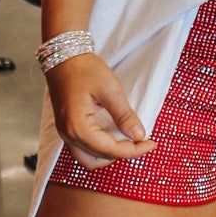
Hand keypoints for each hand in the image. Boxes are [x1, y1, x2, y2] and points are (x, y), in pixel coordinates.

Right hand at [48, 53, 156, 169]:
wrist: (63, 57)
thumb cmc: (85, 69)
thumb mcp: (110, 89)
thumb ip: (124, 115)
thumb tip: (139, 135)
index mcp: (78, 126)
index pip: (110, 149)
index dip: (134, 150)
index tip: (151, 144)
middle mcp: (68, 135)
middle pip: (100, 157)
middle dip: (124, 153)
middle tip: (143, 142)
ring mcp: (65, 133)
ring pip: (89, 159)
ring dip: (110, 156)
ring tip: (128, 143)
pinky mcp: (67, 129)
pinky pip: (83, 150)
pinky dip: (100, 150)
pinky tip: (114, 138)